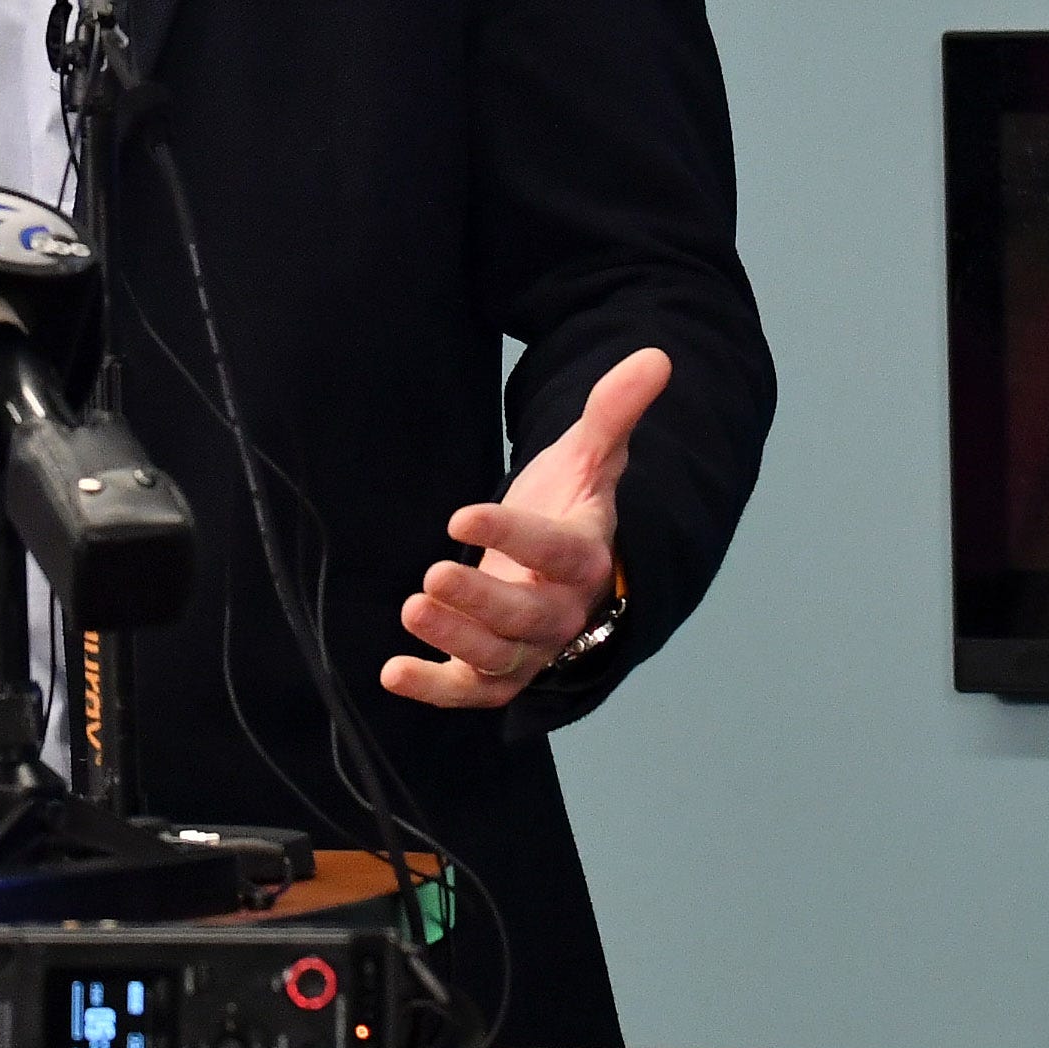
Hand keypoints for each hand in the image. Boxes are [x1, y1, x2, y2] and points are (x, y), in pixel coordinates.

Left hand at [383, 346, 666, 710]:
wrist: (565, 565)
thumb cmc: (574, 507)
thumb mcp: (592, 456)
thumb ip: (614, 412)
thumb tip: (656, 357)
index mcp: (587, 559)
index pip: (555, 552)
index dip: (512, 536)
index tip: (461, 514)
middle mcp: (563, 612)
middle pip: (528, 617)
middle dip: (482, 601)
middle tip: (432, 575)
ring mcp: (530, 647)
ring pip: (499, 658)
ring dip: (455, 638)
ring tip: (412, 607)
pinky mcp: (497, 671)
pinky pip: (471, 691)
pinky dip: (434, 688)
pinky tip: (392, 670)